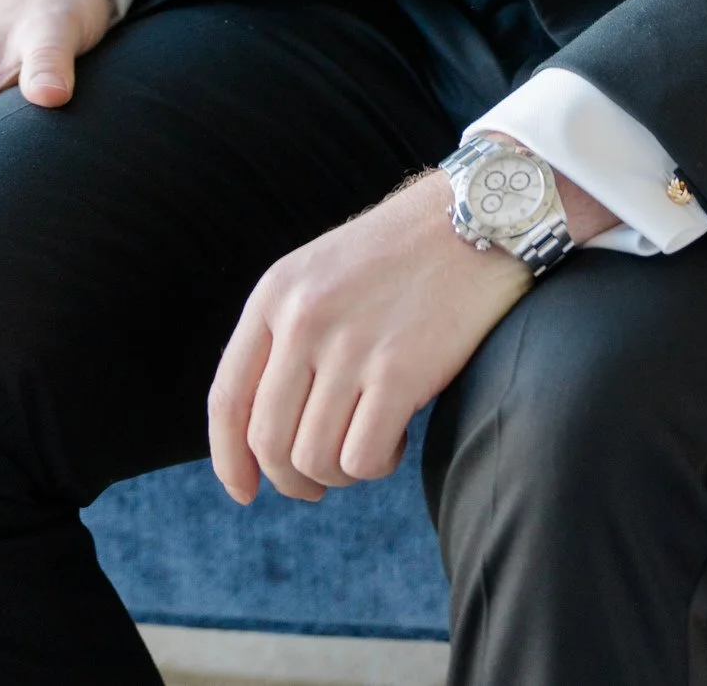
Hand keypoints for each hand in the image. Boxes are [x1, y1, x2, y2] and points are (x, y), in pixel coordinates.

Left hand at [207, 163, 619, 505]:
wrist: (479, 216)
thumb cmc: (405, 252)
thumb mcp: (323, 271)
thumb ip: (290, 333)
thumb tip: (267, 430)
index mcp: (276, 292)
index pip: (227, 399)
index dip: (229, 459)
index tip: (246, 491)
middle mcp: (303, 318)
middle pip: (268, 441)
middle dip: (291, 479)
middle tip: (319, 484)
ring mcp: (349, 345)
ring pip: (314, 459)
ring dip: (341, 473)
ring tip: (369, 445)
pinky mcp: (399, 371)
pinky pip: (364, 458)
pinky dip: (378, 464)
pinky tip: (399, 437)